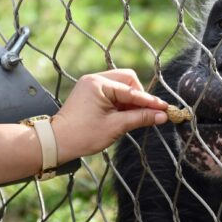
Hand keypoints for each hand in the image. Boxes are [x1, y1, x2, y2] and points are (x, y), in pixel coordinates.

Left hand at [52, 69, 167, 163]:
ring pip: (122, 84)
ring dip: (132, 99)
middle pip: (129, 80)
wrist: (56, 142)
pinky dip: (122, 101)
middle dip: (140, 96)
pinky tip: (125, 114)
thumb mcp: (116, 127)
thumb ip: (141, 118)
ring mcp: (92, 84)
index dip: (150, 101)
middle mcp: (95, 79)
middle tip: (147, 112)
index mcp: (99, 85)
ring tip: (135, 116)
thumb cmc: (83, 135)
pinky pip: (114, 91)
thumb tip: (162, 116)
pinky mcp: (91, 91)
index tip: (165, 109)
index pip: (132, 91)